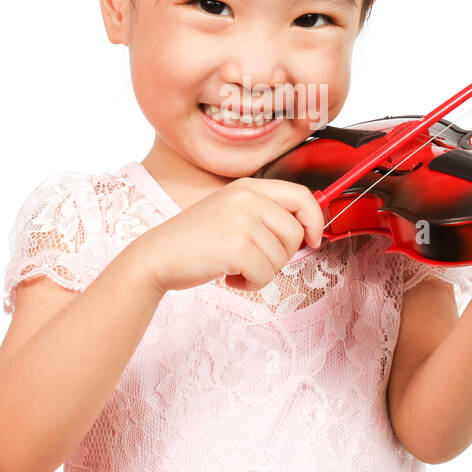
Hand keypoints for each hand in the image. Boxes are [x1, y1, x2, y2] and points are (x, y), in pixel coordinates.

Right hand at [130, 177, 324, 293]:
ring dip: (262, 272)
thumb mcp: (231, 213)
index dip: (314, 220)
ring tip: (235, 268)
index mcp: (247, 187)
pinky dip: (251, 284)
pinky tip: (230, 277)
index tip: (312, 239)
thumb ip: (264, 213)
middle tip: (253, 260)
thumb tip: (307, 229)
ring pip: (281, 257)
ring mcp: (241, 220)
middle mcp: (246, 198)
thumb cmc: (195, 241)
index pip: (301, 195)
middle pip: (294, 232)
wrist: (157, 257)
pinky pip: (265, 274)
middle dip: (281, 255)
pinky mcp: (236, 246)